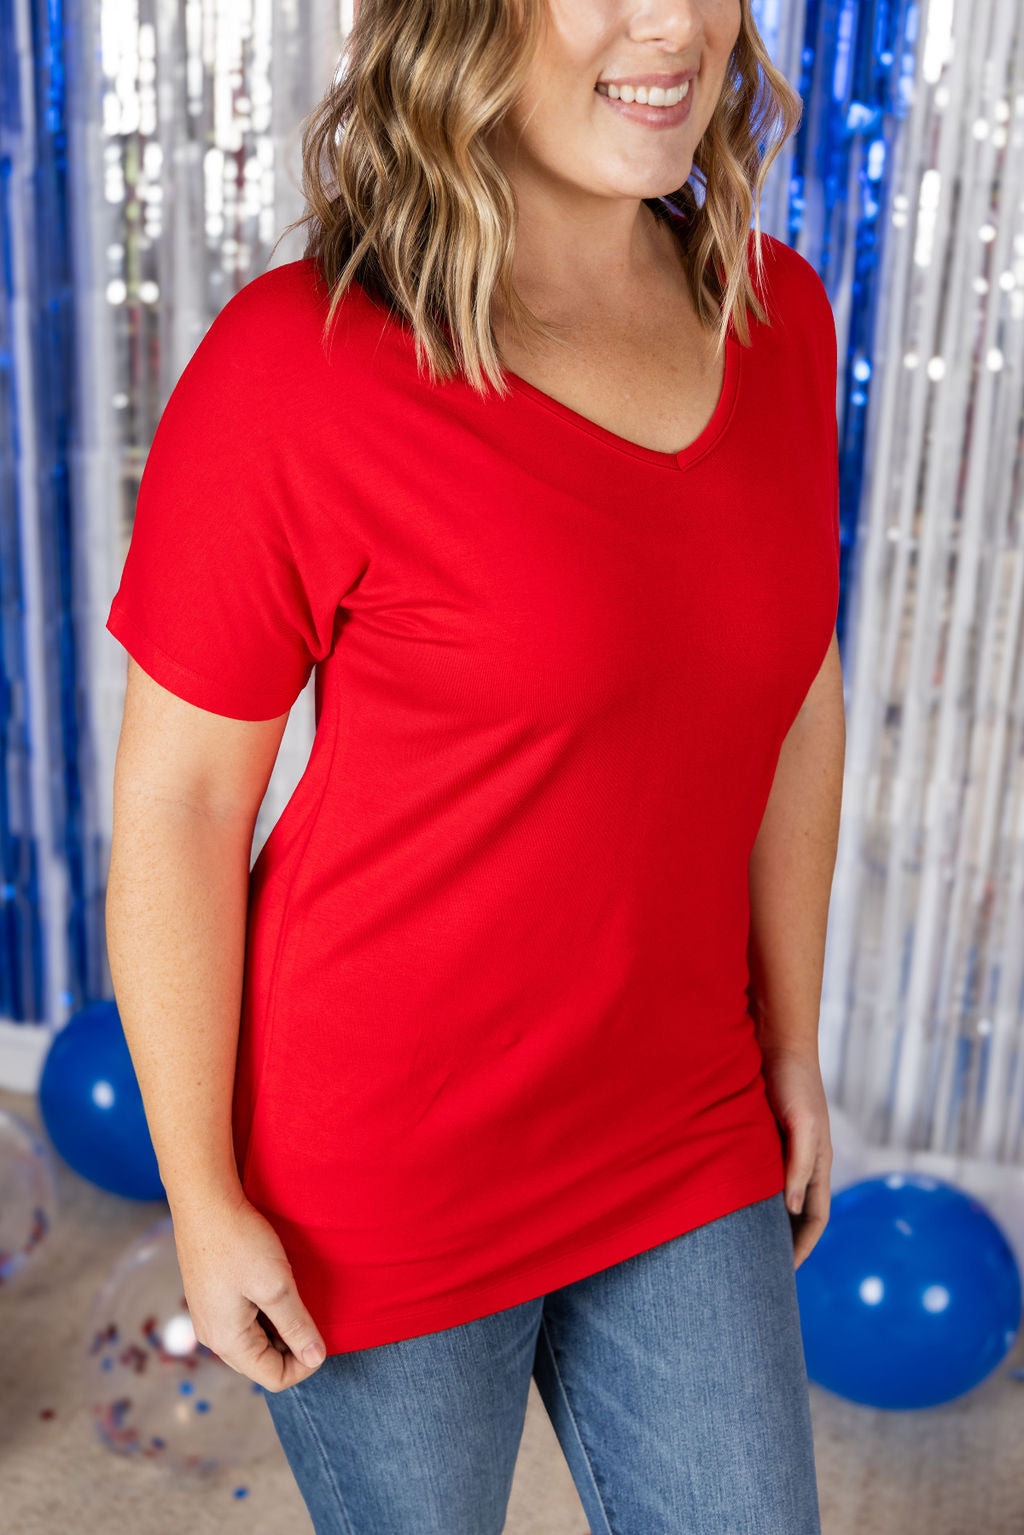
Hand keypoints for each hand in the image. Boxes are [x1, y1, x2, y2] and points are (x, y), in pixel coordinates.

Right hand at [169, 1188, 328, 1392]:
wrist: (204, 1201)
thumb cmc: (239, 1241)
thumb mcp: (276, 1285)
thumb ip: (296, 1325)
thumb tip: (316, 1358)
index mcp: (227, 1341)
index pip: (274, 1378)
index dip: (305, 1365)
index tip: (323, 1337)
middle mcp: (212, 1336)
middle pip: (262, 1362)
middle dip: (292, 1346)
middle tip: (311, 1313)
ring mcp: (208, 1316)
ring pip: (254, 1340)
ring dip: (279, 1326)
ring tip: (294, 1295)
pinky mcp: (210, 1297)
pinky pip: (243, 1320)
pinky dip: (264, 1311)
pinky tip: (274, 1284)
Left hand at [759, 1046, 831, 1268]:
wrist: (776, 1041)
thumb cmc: (793, 1081)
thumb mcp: (803, 1124)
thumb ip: (800, 1165)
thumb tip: (790, 1207)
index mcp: (819, 1163)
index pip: (814, 1218)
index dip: (802, 1246)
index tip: (783, 1274)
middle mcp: (802, 1160)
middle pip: (794, 1213)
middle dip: (781, 1241)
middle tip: (756, 1270)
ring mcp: (782, 1148)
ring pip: (773, 1196)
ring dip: (761, 1219)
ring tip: (737, 1245)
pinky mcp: (762, 1135)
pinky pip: (756, 1174)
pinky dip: (747, 1193)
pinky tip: (723, 1202)